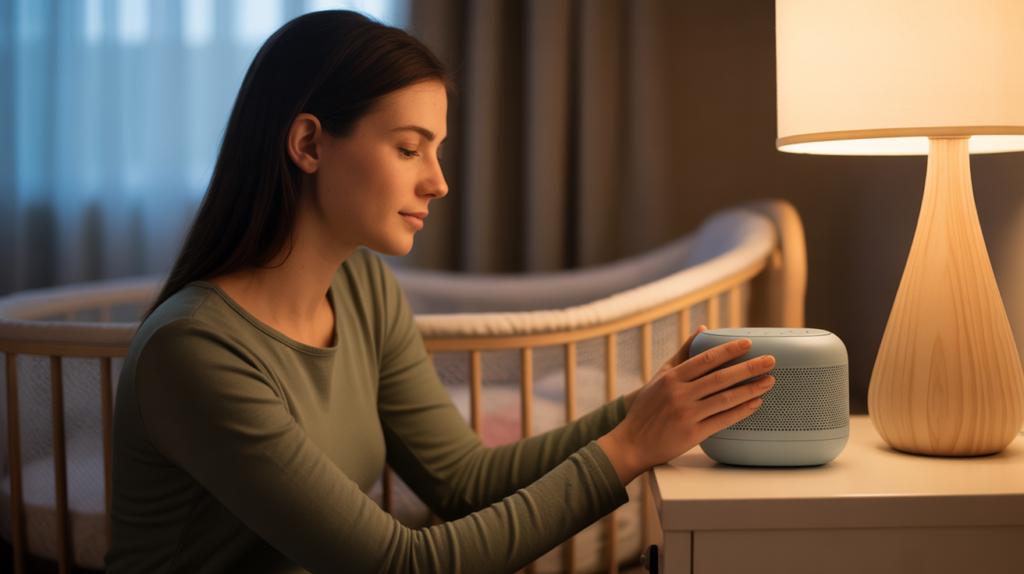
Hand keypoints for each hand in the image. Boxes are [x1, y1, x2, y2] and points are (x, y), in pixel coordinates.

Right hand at [600, 326, 774, 483]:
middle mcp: (680, 394)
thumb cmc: (647, 408)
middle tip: (770, 361)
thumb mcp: (660, 376)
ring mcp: (687, 414)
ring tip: (769, 381)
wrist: (633, 442)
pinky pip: (723, 420)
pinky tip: (755, 404)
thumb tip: (703, 330)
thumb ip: (683, 353)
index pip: (705, 359)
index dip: (728, 350)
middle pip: (720, 377)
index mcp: (672, 377)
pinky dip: (741, 411)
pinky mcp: (693, 434)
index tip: (748, 344)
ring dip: (750, 389)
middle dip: (748, 368)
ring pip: (725, 398)